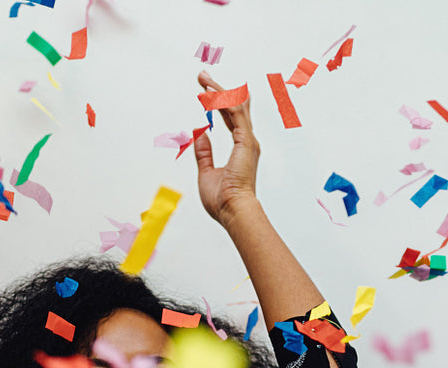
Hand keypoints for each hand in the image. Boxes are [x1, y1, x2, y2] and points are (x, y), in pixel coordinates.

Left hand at [193, 71, 260, 224]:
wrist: (233, 211)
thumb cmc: (222, 200)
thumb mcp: (206, 171)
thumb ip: (203, 152)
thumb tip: (199, 132)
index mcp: (241, 149)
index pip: (231, 118)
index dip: (218, 102)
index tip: (205, 90)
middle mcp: (247, 142)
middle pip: (234, 107)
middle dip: (219, 89)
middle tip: (203, 75)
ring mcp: (248, 140)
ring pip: (234, 105)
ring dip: (218, 90)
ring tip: (202, 77)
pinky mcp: (245, 141)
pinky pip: (234, 113)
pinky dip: (222, 99)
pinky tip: (209, 90)